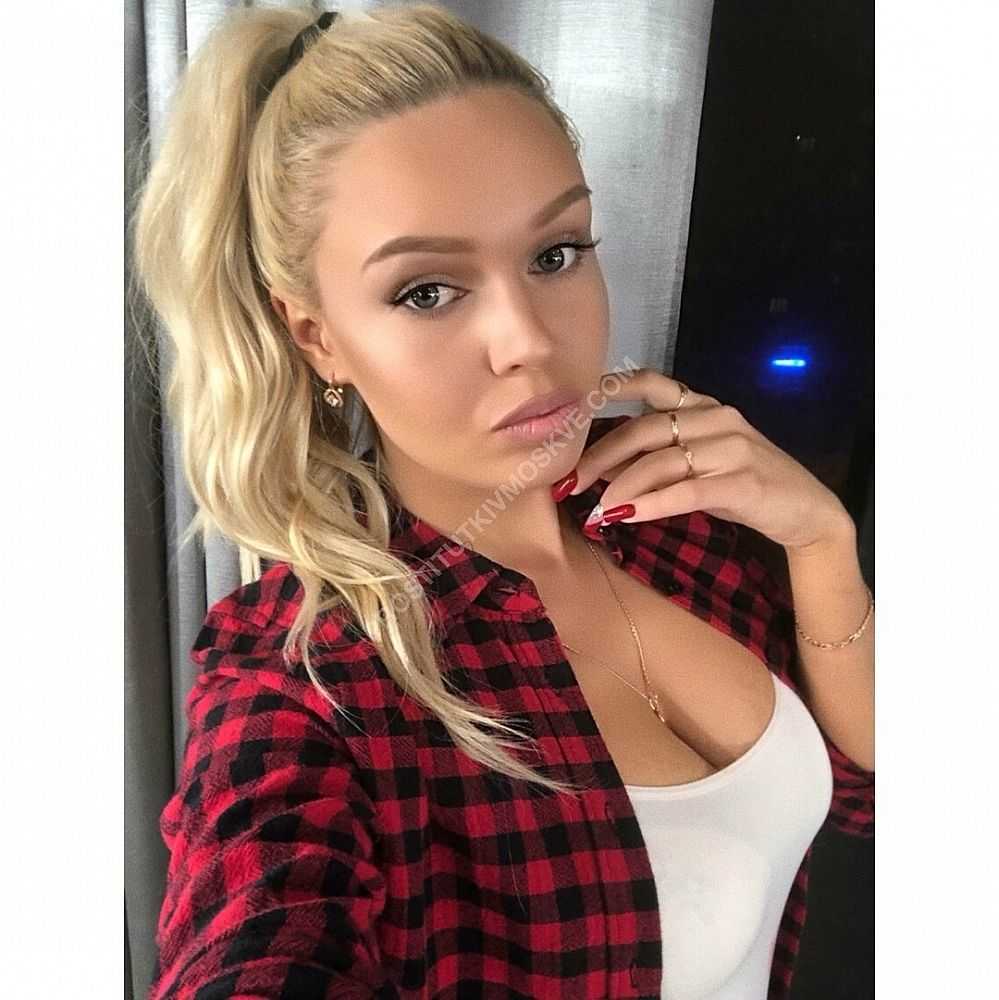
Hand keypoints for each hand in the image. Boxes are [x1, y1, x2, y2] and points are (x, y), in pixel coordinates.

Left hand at [565, 369, 853, 551]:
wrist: (808, 512)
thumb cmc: (746, 486)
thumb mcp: (701, 464)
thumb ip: (660, 457)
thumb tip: (603, 469)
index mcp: (705, 408)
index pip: (654, 384)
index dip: (614, 388)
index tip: (578, 401)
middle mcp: (718, 419)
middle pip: (645, 430)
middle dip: (601, 457)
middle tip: (570, 483)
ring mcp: (733, 448)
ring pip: (662, 461)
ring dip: (622, 488)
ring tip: (598, 511)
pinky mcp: (744, 481)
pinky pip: (687, 490)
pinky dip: (652, 504)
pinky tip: (628, 516)